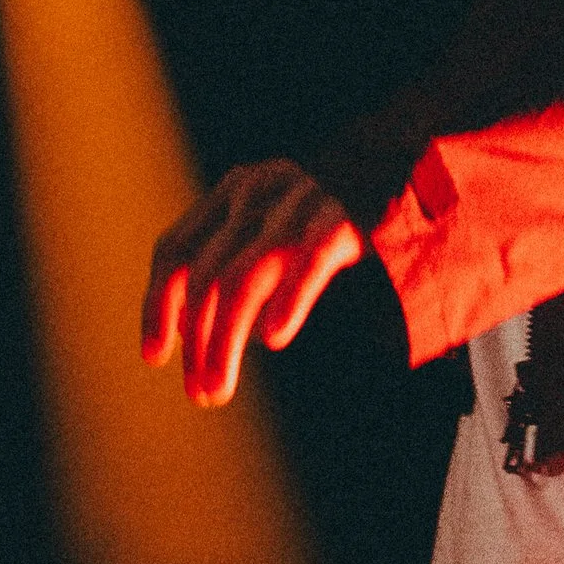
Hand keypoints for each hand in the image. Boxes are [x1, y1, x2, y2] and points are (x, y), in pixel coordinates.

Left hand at [140, 161, 365, 407]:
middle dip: (195, 342)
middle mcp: (260, 190)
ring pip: (242, 278)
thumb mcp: (271, 228)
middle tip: (200, 393)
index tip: (155, 356)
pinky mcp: (343, 218)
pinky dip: (287, 300)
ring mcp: (300, 201)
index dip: (156, 305)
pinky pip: (306, 262)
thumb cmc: (329, 216)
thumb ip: (232, 261)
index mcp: (234, 190)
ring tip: (219, 388)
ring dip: (223, 342)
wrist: (408, 169)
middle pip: (204, 274)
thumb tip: (187, 334)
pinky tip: (275, 336)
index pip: (174, 249)